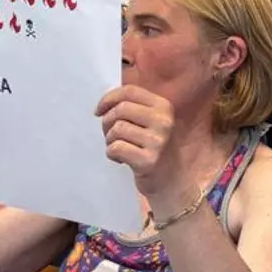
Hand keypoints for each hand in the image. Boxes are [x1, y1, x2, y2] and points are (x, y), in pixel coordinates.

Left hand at [96, 85, 180, 199]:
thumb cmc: (154, 147)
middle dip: (107, 122)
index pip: (130, 91)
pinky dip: (111, 154)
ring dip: (109, 140)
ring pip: (117, 129)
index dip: (108, 99)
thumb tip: (104, 104)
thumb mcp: (152, 122)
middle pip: (121, 109)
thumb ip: (133, 107)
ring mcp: (158, 141)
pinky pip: (115, 148)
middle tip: (110, 135)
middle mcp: (164, 121)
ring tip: (118, 148)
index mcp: (164, 107)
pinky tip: (121, 160)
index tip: (99, 111)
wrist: (172, 179)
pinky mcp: (148, 161)